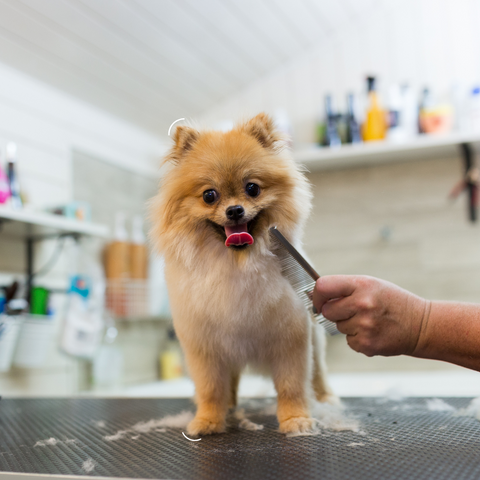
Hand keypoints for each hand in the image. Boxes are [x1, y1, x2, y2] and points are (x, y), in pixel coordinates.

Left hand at [312, 275, 427, 356]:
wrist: (422, 325)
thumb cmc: (392, 302)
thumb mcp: (371, 285)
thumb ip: (344, 288)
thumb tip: (315, 296)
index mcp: (361, 285)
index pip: (323, 286)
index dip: (317, 295)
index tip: (319, 300)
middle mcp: (362, 304)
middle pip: (327, 311)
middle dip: (334, 312)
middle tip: (353, 310)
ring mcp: (364, 326)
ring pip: (338, 327)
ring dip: (348, 325)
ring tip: (369, 320)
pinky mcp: (366, 344)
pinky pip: (348, 341)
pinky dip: (357, 338)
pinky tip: (373, 332)